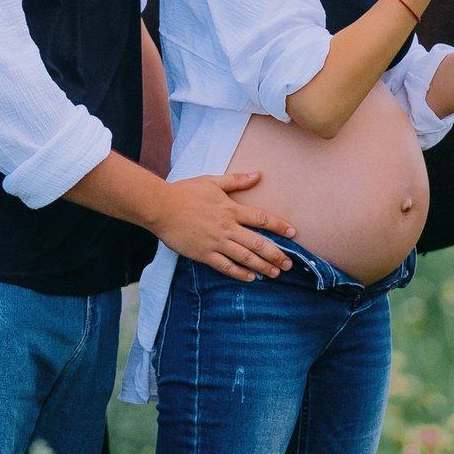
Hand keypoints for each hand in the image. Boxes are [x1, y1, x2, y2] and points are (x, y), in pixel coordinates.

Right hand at [149, 171, 293, 280]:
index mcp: (231, 209)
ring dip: (262, 266)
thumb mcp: (212, 181)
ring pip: (245, 258)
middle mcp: (227, 228)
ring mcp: (216, 243)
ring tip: (275, 273)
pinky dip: (239, 273)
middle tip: (289, 264)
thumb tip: (258, 175)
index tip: (293, 233)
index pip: (261, 219)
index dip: (279, 226)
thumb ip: (237, 180)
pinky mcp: (204, 254)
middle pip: (258, 243)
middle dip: (276, 254)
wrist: (161, 207)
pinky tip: (250, 278)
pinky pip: (225, 266)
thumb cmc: (185, 192)